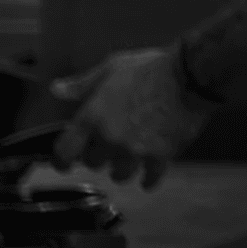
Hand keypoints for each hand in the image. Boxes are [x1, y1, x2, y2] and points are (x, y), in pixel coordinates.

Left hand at [50, 48, 213, 188]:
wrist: (189, 78)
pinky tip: (148, 178)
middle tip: (106, 148)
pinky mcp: (161, 157)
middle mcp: (110, 138)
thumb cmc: (150, 69)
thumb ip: (82, 84)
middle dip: (98, 156)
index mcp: (93, 117)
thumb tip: (57, 90)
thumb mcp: (111, 68)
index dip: (61, 160)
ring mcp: (136, 151)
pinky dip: (148, 179)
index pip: (65, 150)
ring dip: (121, 169)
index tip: (64, 163)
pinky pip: (150, 178)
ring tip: (127, 160)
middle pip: (93, 163)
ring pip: (120, 174)